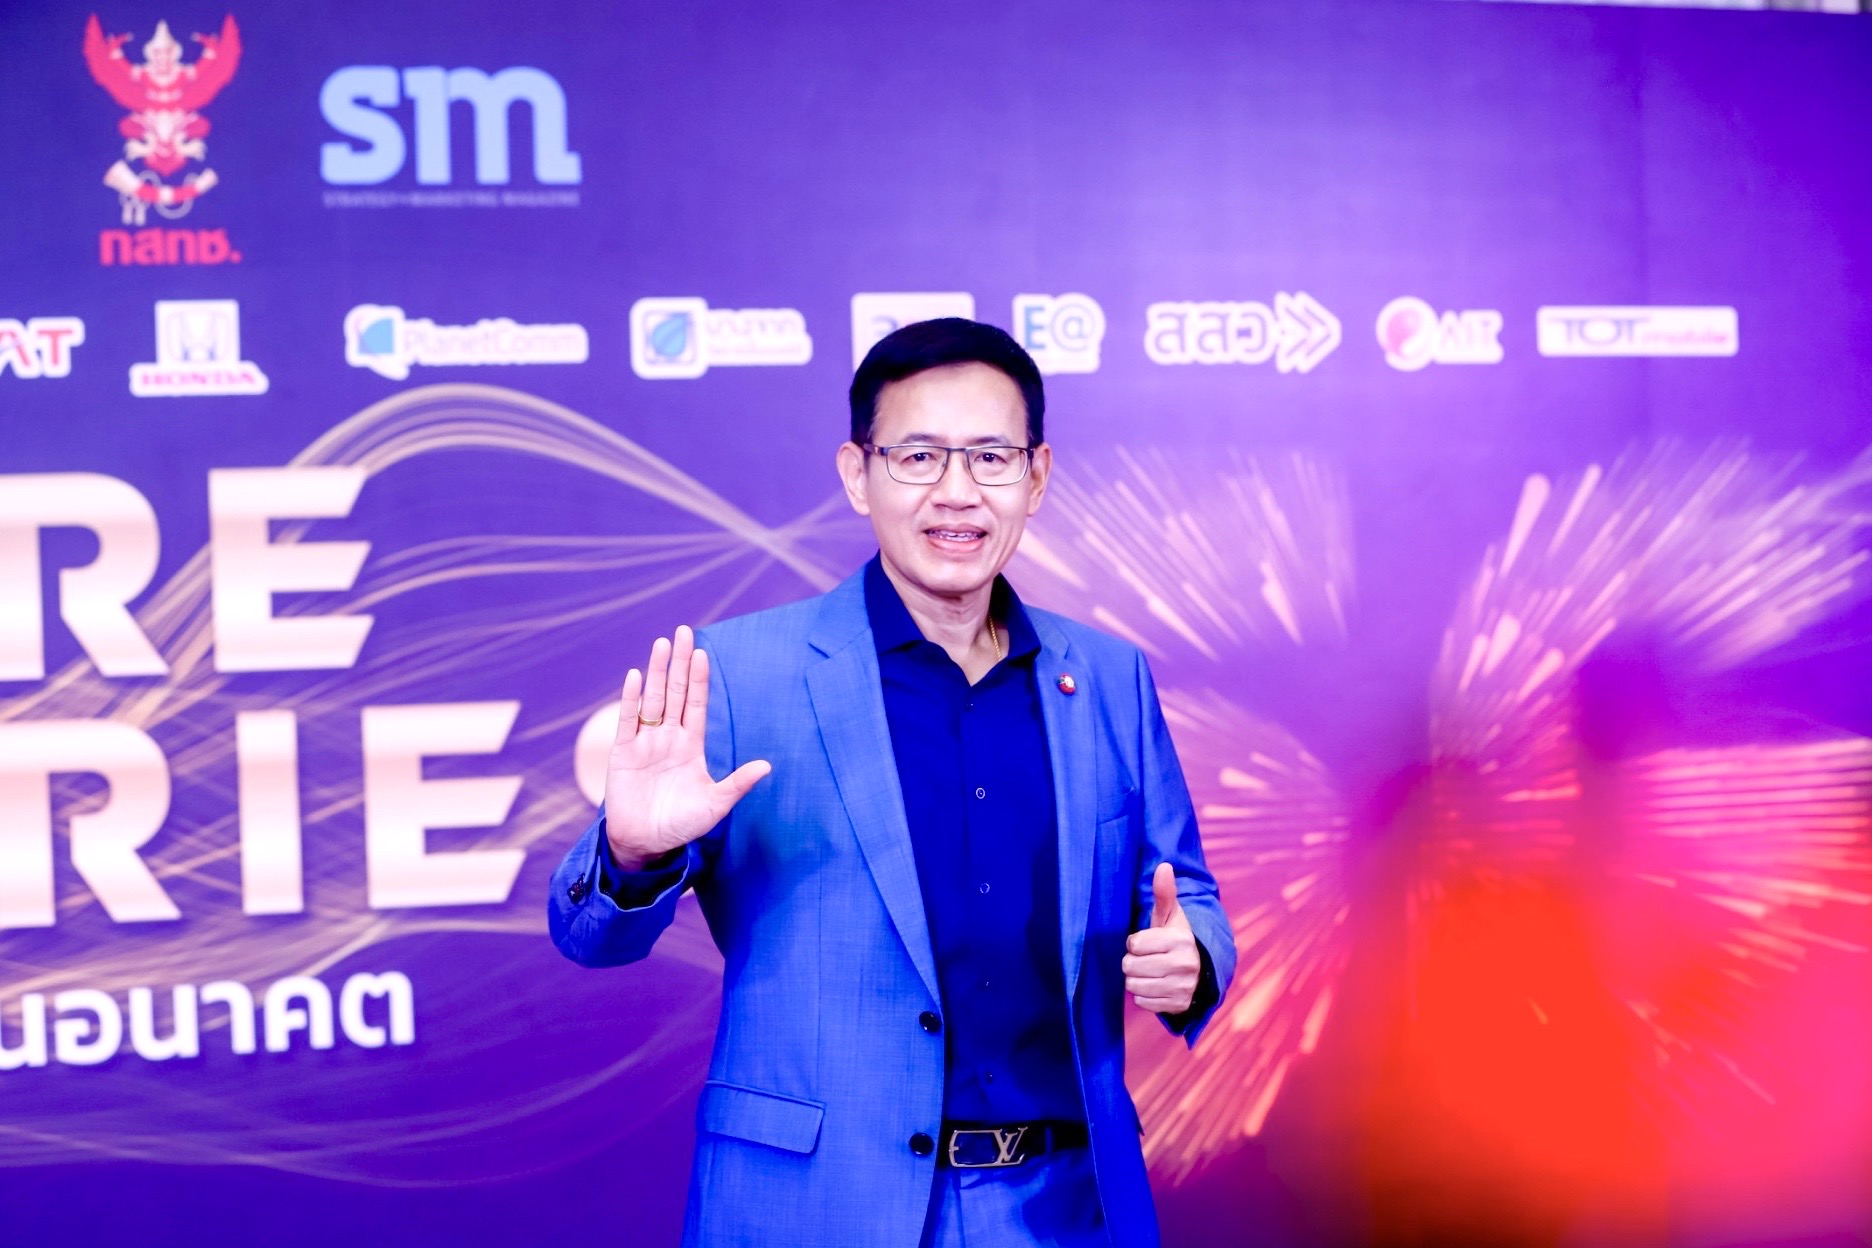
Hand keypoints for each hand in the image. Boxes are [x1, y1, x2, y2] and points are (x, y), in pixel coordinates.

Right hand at [603, 625, 770, 870]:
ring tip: (662, 644)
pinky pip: (628, 721)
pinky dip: (631, 700)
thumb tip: (767, 766)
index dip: (700, 680)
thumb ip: (737, 784)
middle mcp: (668, 738)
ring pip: (652, 700)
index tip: (703, 653)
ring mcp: (645, 743)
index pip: (696, 704)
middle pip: (675, 693)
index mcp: (690, 745)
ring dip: (657, 673)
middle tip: (683, 632)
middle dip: (680, 664)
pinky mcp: (623, 753)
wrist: (646, 844)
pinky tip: (636, 677)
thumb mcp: (715, 804)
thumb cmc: (681, 825)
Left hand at [1123, 863, 1199, 1014]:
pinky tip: (1155, 986)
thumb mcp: (1170, 916)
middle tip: (1146, 958)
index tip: (1146, 942)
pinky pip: (1143, 1003)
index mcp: (1181, 939)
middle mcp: (1185, 964)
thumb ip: (1164, 893)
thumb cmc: (1175, 938)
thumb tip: (1163, 866)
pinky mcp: (1180, 1005)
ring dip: (1136, 980)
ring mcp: (1184, 987)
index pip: (1134, 944)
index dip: (1135, 943)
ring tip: (1149, 971)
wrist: (1199, 970)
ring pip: (1134, 987)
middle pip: (1130, 966)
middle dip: (1132, 962)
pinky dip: (1144, 996)